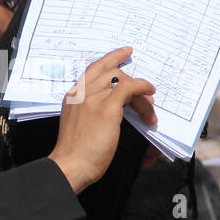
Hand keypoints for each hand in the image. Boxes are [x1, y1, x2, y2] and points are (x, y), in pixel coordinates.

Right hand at [48, 47, 156, 193]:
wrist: (69, 166)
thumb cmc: (74, 153)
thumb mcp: (77, 124)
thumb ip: (89, 112)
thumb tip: (114, 110)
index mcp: (72, 96)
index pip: (94, 69)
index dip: (111, 59)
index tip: (124, 53)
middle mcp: (82, 93)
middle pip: (111, 72)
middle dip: (130, 80)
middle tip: (144, 93)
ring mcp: (93, 99)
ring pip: (122, 80)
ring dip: (139, 92)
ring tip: (149, 106)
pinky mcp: (107, 109)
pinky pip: (130, 88)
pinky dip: (143, 89)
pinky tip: (150, 97)